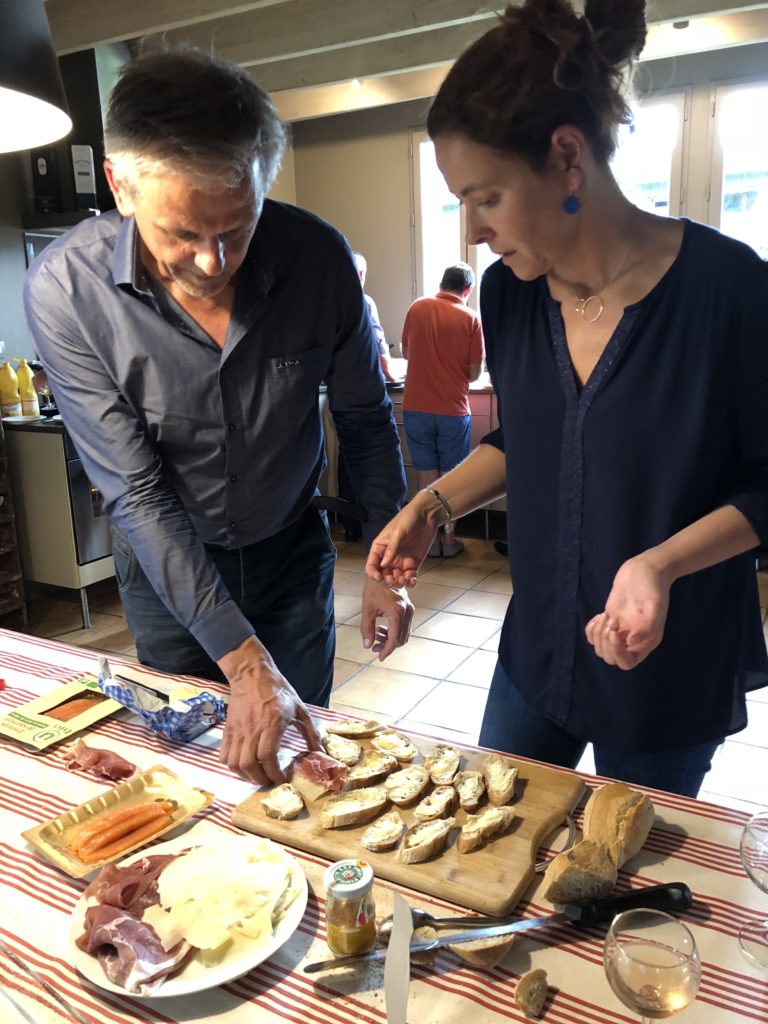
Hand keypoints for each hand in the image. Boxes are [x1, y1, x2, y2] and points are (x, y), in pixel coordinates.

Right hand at [218, 636, 321, 784]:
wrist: (251, 674)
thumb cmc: (277, 690)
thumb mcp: (299, 707)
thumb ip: (310, 731)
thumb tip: (320, 751)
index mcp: (272, 723)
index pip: (268, 756)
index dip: (275, 773)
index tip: (283, 778)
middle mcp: (252, 729)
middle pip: (250, 764)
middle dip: (261, 779)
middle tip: (270, 780)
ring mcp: (237, 730)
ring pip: (235, 763)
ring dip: (246, 776)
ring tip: (257, 775)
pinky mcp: (227, 730)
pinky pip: (224, 755)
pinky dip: (232, 767)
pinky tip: (243, 767)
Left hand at [360, 578, 413, 659]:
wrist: (383, 573)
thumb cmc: (373, 589)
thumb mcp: (367, 609)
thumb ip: (367, 628)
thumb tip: (367, 646)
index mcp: (397, 613)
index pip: (394, 639)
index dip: (387, 650)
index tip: (379, 657)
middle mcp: (407, 612)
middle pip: (401, 638)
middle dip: (387, 645)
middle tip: (374, 647)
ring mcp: (410, 610)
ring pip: (404, 633)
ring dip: (391, 639)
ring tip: (376, 635)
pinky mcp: (409, 608)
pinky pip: (405, 626)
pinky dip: (395, 631)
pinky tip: (382, 628)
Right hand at [366, 498, 437, 587]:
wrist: (427, 515)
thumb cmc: (408, 519)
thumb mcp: (397, 532)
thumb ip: (391, 549)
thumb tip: (383, 565)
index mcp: (380, 548)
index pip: (372, 565)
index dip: (373, 574)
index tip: (380, 578)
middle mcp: (389, 557)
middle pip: (383, 575)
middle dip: (387, 581)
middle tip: (394, 580)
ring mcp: (401, 561)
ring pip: (396, 578)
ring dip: (399, 583)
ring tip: (405, 579)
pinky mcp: (413, 563)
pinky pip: (409, 576)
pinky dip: (410, 581)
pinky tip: (413, 580)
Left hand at [585, 554, 671, 669]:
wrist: (646, 569)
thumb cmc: (653, 586)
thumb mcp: (654, 605)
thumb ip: (647, 626)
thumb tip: (630, 643)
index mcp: (646, 641)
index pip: (627, 663)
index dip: (616, 653)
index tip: (614, 632)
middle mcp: (633, 640)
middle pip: (610, 658)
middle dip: (605, 642)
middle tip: (611, 619)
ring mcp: (620, 631)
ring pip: (600, 648)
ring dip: (598, 634)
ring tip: (606, 616)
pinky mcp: (610, 621)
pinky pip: (594, 636)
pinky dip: (591, 629)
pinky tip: (599, 616)